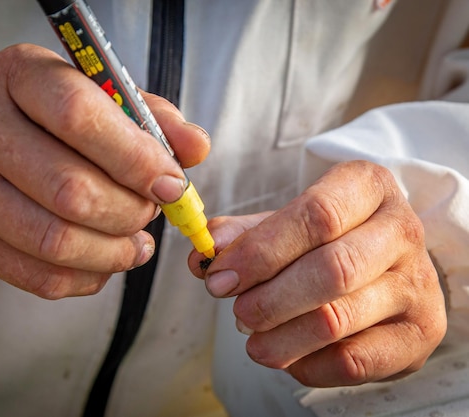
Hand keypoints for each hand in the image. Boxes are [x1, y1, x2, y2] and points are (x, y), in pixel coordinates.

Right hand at [0, 43, 209, 298]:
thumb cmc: (35, 120)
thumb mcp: (90, 94)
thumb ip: (148, 117)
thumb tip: (196, 149)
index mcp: (19, 76)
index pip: (78, 117)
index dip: (135, 157)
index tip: (171, 183)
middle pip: (70, 190)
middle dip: (129, 212)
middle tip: (150, 212)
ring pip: (56, 241)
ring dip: (113, 253)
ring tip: (136, 244)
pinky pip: (40, 277)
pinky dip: (88, 277)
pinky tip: (106, 261)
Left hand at [190, 161, 446, 386]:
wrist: (388, 266)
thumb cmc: (329, 239)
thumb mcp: (287, 222)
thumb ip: (244, 236)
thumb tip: (202, 256)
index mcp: (368, 187)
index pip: (316, 215)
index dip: (261, 251)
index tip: (219, 276)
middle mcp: (402, 230)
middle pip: (331, 269)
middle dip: (268, 298)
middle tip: (236, 311)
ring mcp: (417, 284)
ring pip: (338, 318)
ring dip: (280, 336)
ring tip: (253, 338)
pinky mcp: (421, 332)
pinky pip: (354, 360)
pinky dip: (308, 364)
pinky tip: (288, 354)